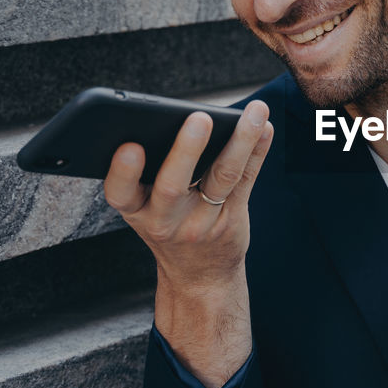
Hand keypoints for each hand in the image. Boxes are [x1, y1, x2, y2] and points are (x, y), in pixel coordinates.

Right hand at [103, 99, 272, 288]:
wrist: (199, 275)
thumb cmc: (167, 225)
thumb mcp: (144, 210)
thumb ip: (148, 174)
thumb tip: (175, 117)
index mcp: (135, 210)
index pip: (121, 192)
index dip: (123, 172)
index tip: (130, 147)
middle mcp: (166, 220)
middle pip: (174, 185)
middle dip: (186, 150)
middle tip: (199, 118)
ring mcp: (202, 222)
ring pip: (222, 176)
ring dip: (240, 141)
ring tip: (255, 112)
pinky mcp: (233, 218)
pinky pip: (247, 180)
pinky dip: (257, 151)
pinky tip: (266, 128)